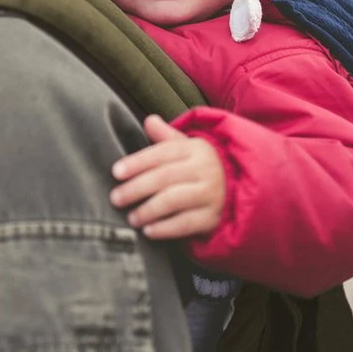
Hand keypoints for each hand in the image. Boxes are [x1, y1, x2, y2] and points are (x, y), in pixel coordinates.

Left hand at [109, 115, 225, 239]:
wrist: (236, 189)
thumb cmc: (199, 166)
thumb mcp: (186, 147)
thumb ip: (165, 136)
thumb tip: (149, 120)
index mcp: (195, 149)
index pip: (162, 153)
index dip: (137, 162)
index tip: (116, 172)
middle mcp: (204, 170)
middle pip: (164, 177)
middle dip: (136, 188)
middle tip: (116, 198)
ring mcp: (210, 194)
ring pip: (173, 201)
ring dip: (148, 210)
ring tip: (131, 217)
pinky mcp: (212, 217)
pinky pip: (185, 224)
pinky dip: (165, 229)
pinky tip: (149, 231)